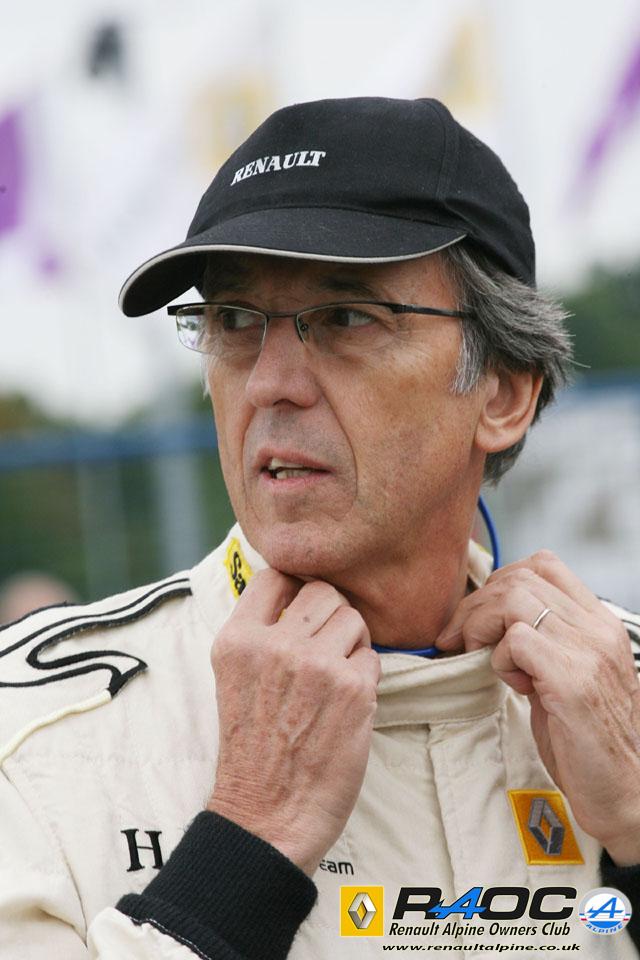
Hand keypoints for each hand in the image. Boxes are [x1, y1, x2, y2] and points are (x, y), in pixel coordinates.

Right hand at [207, 569, 379, 875]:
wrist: (266, 816)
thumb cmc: (253, 751)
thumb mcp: (234, 679)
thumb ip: (260, 634)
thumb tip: (297, 590)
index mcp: (238, 640)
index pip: (276, 574)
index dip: (296, 586)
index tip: (302, 606)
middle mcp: (275, 645)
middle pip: (323, 591)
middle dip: (331, 615)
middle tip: (325, 650)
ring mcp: (316, 665)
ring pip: (353, 618)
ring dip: (351, 643)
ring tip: (334, 679)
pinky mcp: (353, 689)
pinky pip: (371, 657)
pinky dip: (365, 677)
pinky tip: (345, 705)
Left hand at [435, 550, 639, 865]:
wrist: (625, 792)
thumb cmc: (587, 742)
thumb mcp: (563, 677)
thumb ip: (537, 645)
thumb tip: (489, 623)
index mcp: (599, 624)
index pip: (544, 564)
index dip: (500, 581)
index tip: (477, 614)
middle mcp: (598, 630)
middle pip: (520, 577)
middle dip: (477, 604)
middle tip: (458, 638)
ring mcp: (588, 652)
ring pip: (514, 599)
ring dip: (482, 625)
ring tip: (482, 657)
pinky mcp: (573, 681)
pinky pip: (515, 640)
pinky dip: (498, 658)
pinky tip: (512, 684)